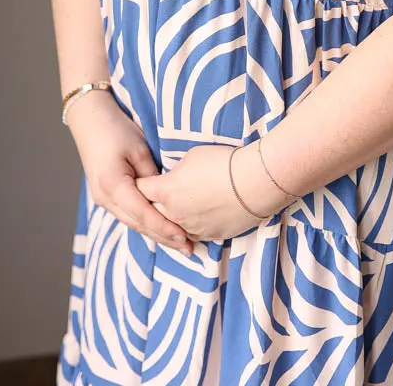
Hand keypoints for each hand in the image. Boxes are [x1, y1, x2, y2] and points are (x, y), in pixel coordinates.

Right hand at [66, 90, 193, 254]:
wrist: (90, 119)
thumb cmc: (117, 129)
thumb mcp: (140, 150)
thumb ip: (153, 177)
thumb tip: (167, 197)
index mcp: (113, 185)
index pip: (143, 214)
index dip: (165, 228)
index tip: (185, 237)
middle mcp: (104, 197)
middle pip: (137, 224)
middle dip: (163, 237)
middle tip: (189, 248)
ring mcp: (101, 199)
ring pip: (132, 223)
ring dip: (154, 233)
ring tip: (178, 243)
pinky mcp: (104, 196)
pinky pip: (127, 215)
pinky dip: (144, 223)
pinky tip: (159, 228)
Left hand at [135, 143, 288, 242]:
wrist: (254, 182)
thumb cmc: (224, 162)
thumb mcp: (192, 157)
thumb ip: (176, 171)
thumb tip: (174, 178)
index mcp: (165, 191)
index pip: (140, 190)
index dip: (138, 184)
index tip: (138, 181)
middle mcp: (173, 214)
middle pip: (151, 213)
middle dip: (149, 205)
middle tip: (149, 199)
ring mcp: (191, 229)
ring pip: (171, 228)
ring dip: (169, 220)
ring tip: (173, 210)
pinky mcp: (210, 237)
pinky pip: (192, 235)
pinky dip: (189, 228)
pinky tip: (193, 219)